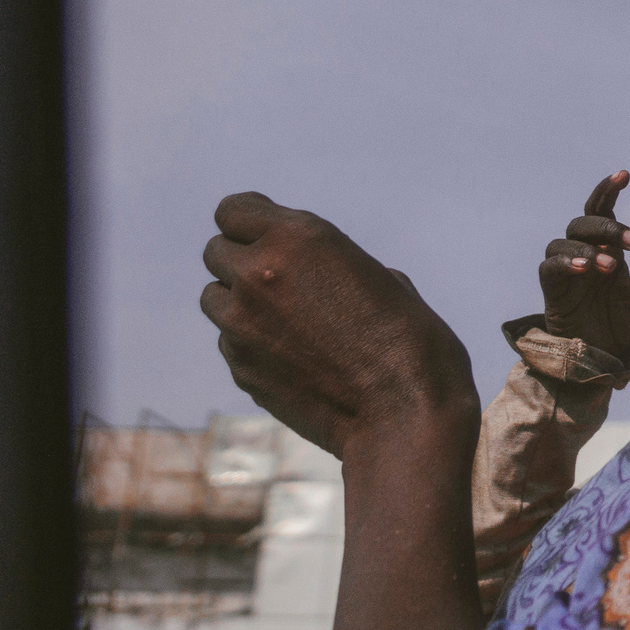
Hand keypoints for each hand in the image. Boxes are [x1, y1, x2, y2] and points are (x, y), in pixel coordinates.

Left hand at [201, 192, 477, 457]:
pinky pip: (230, 342)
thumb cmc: (413, 347)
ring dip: (241, 303)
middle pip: (217, 252)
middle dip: (243, 261)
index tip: (264, 234)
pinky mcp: (239, 366)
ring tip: (286, 323)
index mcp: (300, 239)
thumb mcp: (387, 282)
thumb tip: (324, 276)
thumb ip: (339, 268)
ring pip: (215, 298)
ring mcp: (241, 324)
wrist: (402, 419)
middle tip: (282, 283)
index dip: (251, 221)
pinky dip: (252, 344)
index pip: (234, 210)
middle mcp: (259, 274)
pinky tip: (294, 359)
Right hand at [539, 170, 629, 355]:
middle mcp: (586, 252)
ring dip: (589, 247)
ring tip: (611, 267)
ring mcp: (567, 269)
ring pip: (565, 239)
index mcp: (610, 250)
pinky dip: (566, 261)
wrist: (604, 356)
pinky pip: (550, 265)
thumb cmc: (624, 325)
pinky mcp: (552, 287)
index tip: (624, 175)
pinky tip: (584, 268)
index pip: (604, 211)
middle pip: (585, 221)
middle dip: (609, 226)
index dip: (609, 190)